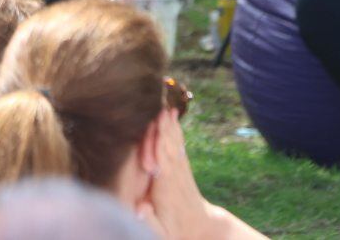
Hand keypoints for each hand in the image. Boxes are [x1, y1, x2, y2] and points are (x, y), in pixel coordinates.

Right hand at [136, 110, 214, 239]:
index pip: (162, 163)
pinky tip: (174, 121)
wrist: (199, 230)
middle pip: (169, 150)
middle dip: (166, 131)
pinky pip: (178, 148)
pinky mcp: (183, 170)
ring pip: (175, 146)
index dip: (159, 145)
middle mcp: (175, 178)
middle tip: (163, 111)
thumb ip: (148, 220)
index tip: (157, 130)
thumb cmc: (174, 231)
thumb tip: (140, 207)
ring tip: (169, 110)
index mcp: (166, 190)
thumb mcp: (160, 232)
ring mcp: (181, 173)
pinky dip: (176, 133)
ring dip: (172, 128)